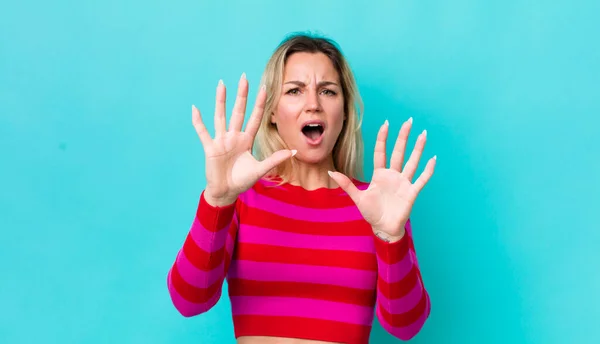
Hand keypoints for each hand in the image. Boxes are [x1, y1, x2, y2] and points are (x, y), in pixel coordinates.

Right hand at [192, 74, 295, 206]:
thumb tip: (293, 151)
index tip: (264, 88)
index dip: (259, 104)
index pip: (254, 118)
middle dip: (242, 95)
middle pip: (238, 111)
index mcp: (246, 140)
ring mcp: (221, 141)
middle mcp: (234, 136)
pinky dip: (198, 121)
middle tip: (244, 77)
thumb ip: (274, 159)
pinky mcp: (210, 148)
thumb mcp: (260, 169)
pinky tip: (195, 108)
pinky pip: (203, 132)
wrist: (226, 192)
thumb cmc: (242, 180)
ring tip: (222, 84)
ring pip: (221, 116)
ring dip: (221, 100)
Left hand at [328, 118, 435, 241]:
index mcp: (380, 175)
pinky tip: (433, 159)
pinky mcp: (412, 192)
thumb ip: (346, 184)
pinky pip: (421, 179)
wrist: (383, 228)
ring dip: (418, 149)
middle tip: (409, 121)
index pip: (381, 152)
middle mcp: (393, 175)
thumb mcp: (357, 197)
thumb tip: (329, 172)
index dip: (383, 138)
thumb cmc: (372, 213)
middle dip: (403, 137)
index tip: (386, 123)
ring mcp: (403, 183)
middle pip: (399, 152)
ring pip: (412, 162)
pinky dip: (428, 170)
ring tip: (423, 134)